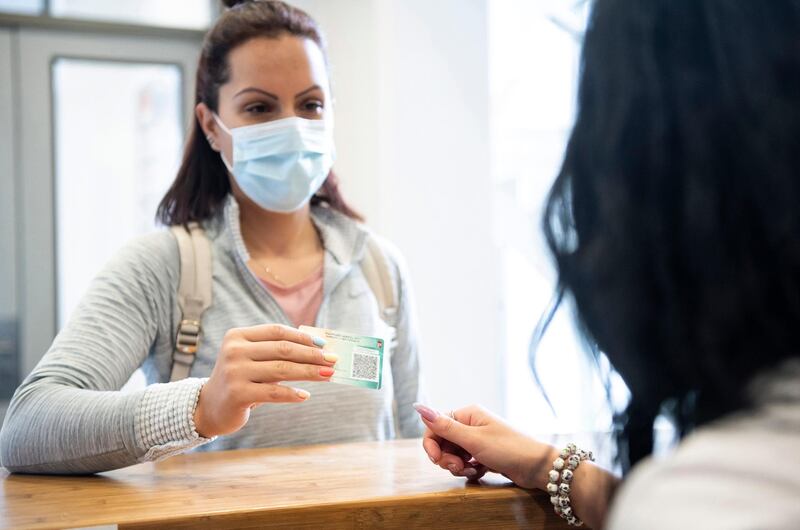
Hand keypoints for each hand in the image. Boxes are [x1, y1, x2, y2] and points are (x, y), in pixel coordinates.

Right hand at [194, 324, 336, 436]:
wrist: (209, 407)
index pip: (277, 331)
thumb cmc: (240, 380)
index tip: (324, 343)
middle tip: (333, 360)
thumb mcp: (252, 360)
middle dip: (312, 354)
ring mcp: (235, 372)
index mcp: (238, 336)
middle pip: (283, 349)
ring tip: (328, 375)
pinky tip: (306, 395)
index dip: (303, 337)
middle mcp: (234, 351)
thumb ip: (276, 352)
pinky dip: (292, 394)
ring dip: (309, 372)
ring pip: (282, 370)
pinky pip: (273, 392)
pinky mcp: (238, 394)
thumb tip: (317, 348)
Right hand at [414, 403, 557, 489]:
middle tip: (457, 467)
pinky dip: (468, 469)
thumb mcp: (473, 440)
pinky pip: (465, 462)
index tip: (436, 460)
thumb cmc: (508, 449)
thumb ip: (445, 426)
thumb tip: (418, 407)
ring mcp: (478, 440)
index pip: (436, 425)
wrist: (537, 467)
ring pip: (453, 453)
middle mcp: (471, 424)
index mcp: (468, 413)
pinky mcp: (484, 454)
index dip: (431, 443)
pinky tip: (478, 472)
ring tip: (471, 471)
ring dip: (457, 465)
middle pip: (443, 441)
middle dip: (445, 457)